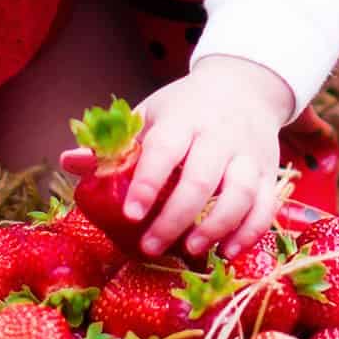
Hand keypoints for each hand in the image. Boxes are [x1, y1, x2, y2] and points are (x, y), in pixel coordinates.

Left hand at [59, 57, 295, 260]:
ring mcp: (249, 154)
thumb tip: (68, 161)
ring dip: (216, 227)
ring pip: (240, 194)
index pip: (164, 150)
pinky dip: (249, 232)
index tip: (130, 214)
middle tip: (152, 246)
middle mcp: (220, 135)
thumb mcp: (151, 115)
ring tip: (191, 250)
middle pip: (201, 179)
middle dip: (175, 217)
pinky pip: (266, 207)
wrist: (245, 86)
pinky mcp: (270, 172)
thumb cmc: (187, 108)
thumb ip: (115, 144)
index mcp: (183, 118)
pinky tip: (227, 252)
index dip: (147, 182)